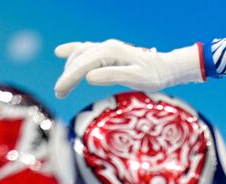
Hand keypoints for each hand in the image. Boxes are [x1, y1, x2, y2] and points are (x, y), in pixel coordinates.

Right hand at [54, 39, 203, 98]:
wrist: (166, 68)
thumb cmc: (154, 76)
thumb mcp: (137, 78)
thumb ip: (113, 76)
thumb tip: (89, 77)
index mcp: (111, 52)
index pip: (84, 64)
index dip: (70, 77)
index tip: (59, 91)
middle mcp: (106, 46)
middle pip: (79, 59)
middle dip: (67, 76)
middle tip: (59, 94)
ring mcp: (107, 48)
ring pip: (81, 54)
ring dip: (69, 69)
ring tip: (63, 87)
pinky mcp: (108, 52)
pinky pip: (86, 50)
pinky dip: (73, 52)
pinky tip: (61, 53)